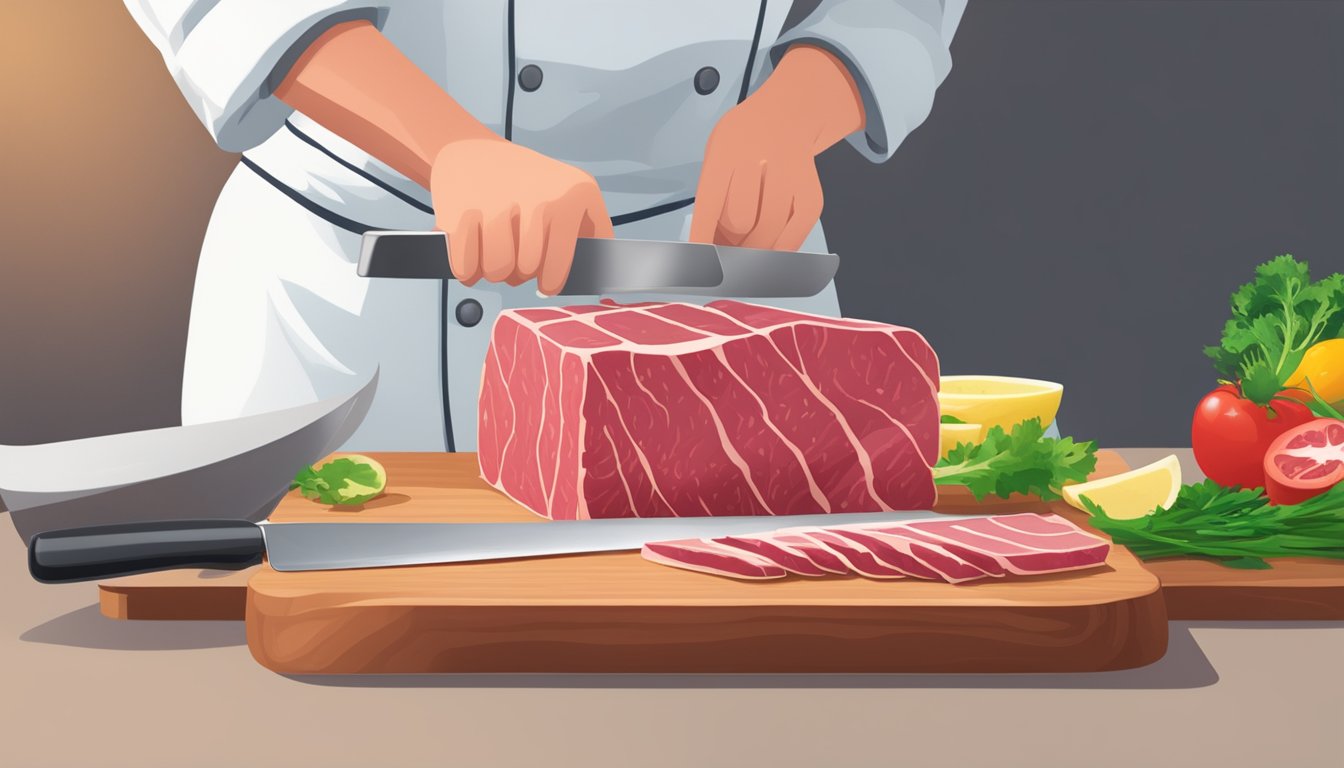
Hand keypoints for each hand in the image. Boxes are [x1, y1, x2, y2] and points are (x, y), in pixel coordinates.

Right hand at [431, 138, 613, 294]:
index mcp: (573, 197)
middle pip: (527, 270)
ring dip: (492, 274)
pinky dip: (467, 271)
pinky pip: (466, 265)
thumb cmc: (531, 186)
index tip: (545, 285)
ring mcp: (499, 203)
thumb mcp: (576, 195)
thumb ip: (596, 232)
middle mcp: (539, 198)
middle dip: (519, 275)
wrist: (473, 152)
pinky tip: (472, 259)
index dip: (551, 282)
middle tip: (515, 261)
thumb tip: (601, 280)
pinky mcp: (461, 211)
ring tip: (494, 259)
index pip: (562, 264)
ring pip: (497, 271)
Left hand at [690, 46, 865, 250]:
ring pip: (768, 230)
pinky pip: (796, 232)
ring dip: (754, 251)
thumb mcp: (719, 154)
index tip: (698, 264)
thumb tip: (711, 248)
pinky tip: (771, 255)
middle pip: (741, 220)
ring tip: (745, 253)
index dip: (703, 237)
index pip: (710, 203)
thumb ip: (714, 196)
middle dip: (730, 244)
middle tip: (726, 251)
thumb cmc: (745, 142)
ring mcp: (790, 175)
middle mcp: (760, 159)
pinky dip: (782, 250)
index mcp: (727, 150)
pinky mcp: (811, 192)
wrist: (790, 114)